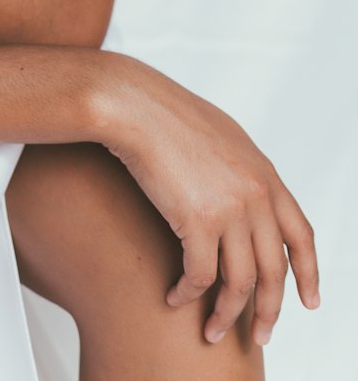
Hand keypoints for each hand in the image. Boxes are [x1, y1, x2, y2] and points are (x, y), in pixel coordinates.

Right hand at [98, 53, 319, 347]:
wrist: (134, 106)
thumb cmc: (165, 115)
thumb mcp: (222, 138)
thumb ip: (242, 171)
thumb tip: (246, 199)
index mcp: (265, 174)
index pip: (301, 235)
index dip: (308, 273)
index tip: (308, 302)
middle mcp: (256, 195)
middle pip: (274, 270)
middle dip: (269, 311)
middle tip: (260, 335)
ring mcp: (230, 209)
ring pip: (241, 283)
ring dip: (228, 315)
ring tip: (214, 333)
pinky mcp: (197, 221)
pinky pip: (201, 276)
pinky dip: (189, 294)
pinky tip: (175, 298)